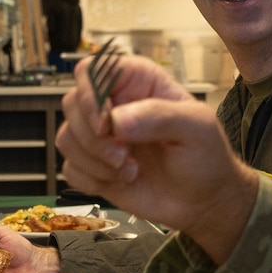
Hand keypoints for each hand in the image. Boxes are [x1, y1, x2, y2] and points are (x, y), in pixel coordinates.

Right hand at [55, 55, 259, 262]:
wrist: (203, 202)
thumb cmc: (205, 158)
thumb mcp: (196, 128)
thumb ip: (159, 116)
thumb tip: (117, 120)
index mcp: (138, 82)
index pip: (92, 71)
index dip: (90, 95)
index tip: (105, 124)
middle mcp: (114, 105)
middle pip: (72, 104)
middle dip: (93, 137)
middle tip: (124, 156)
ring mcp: (101, 137)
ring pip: (67, 137)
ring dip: (94, 161)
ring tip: (128, 170)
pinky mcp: (94, 166)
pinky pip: (70, 168)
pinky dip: (91, 179)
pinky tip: (121, 180)